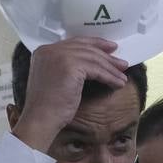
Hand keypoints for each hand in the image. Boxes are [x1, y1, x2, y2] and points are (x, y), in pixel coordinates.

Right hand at [11, 38, 127, 152]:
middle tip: (121, 63)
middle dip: (106, 56)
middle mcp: (50, 50)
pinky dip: (109, 77)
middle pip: (85, 48)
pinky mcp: (70, 66)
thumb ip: (66, 67)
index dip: (94, 45)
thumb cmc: (48, 107)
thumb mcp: (55, 79)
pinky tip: (117, 83)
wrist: (40, 119)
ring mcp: (59, 56)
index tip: (109, 49)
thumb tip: (91, 66)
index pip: (74, 43)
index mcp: (44, 51)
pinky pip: (96, 69)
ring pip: (93, 59)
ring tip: (122, 77)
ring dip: (111, 69)